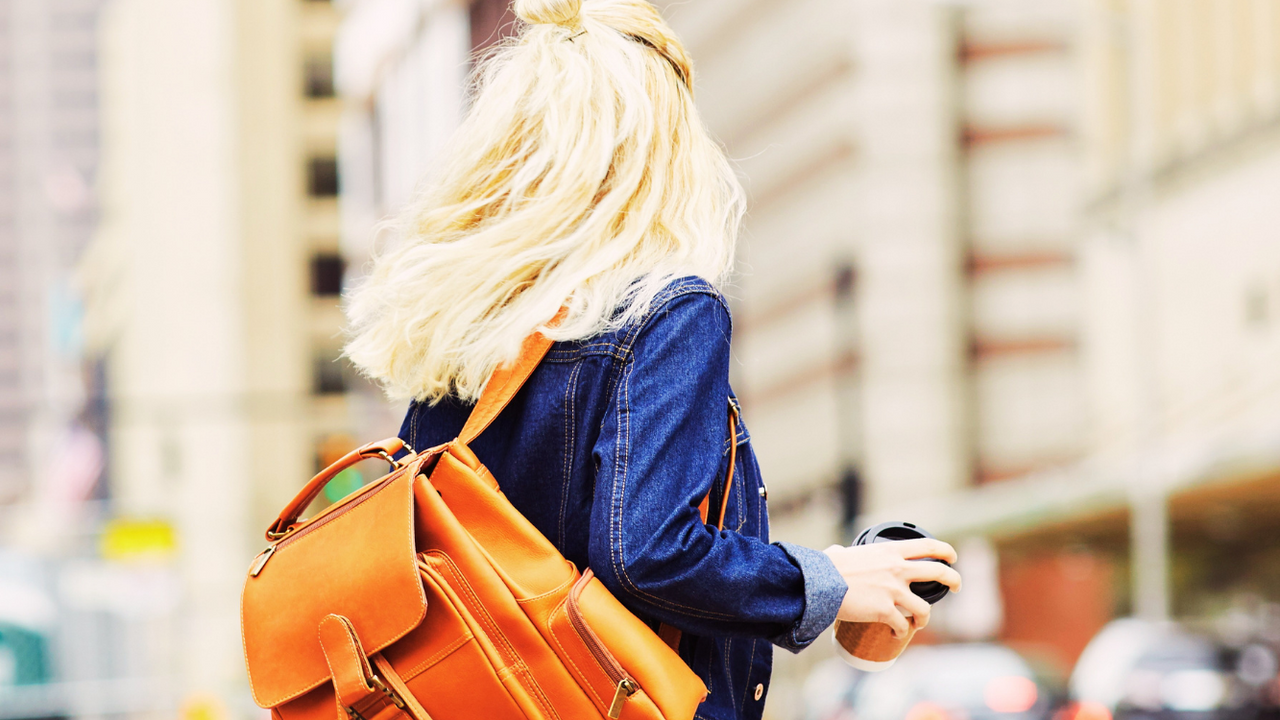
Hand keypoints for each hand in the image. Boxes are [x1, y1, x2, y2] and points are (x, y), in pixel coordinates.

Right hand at [822, 539, 960, 637]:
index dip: (945, 550)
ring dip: (925, 618)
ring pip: (925, 608)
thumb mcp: (841, 554)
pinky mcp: (885, 611)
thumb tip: (835, 552)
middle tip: (957, 587)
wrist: (819, 584)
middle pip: (938, 572)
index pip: (927, 546)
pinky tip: (896, 636)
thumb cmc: (826, 568)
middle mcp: (897, 569)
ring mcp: (893, 591)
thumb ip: (843, 552)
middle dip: (954, 580)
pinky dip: (901, 633)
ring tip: (919, 623)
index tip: (952, 557)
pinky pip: (902, 626)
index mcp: (890, 552)